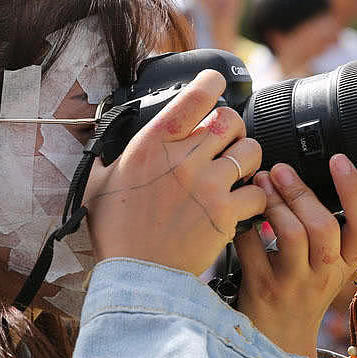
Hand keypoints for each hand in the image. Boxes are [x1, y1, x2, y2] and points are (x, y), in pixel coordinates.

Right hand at [85, 69, 265, 276]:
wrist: (138, 275)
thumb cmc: (117, 233)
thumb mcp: (98, 185)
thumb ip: (105, 158)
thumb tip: (98, 144)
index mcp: (153, 144)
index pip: (194, 96)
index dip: (212, 82)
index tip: (216, 82)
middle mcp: (183, 158)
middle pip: (230, 120)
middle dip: (232, 128)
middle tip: (226, 142)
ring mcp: (208, 184)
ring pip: (250, 152)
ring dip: (247, 159)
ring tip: (237, 172)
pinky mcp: (226, 213)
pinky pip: (258, 192)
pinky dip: (255, 197)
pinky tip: (242, 204)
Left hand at [234, 156, 356, 357]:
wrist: (279, 343)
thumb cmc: (300, 295)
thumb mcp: (325, 266)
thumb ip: (323, 228)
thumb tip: (303, 177)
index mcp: (345, 263)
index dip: (356, 190)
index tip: (339, 160)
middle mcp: (324, 274)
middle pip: (324, 226)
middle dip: (300, 191)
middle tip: (279, 169)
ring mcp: (293, 284)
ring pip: (292, 235)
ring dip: (274, 202)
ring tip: (259, 183)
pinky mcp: (262, 288)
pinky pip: (252, 247)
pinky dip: (244, 225)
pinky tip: (238, 212)